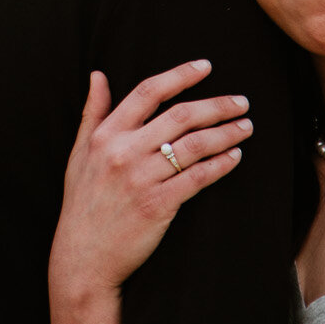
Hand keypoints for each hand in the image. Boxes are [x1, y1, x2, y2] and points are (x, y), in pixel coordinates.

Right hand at [49, 61, 252, 304]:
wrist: (83, 257)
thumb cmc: (83, 204)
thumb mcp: (79, 154)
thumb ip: (92, 113)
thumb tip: (98, 74)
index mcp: (105, 135)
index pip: (147, 93)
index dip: (179, 75)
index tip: (205, 66)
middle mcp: (123, 152)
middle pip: (180, 116)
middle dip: (216, 105)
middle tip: (241, 101)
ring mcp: (141, 179)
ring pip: (194, 145)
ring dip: (226, 133)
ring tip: (246, 126)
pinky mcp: (158, 205)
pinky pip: (197, 177)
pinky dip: (220, 164)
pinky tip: (235, 156)